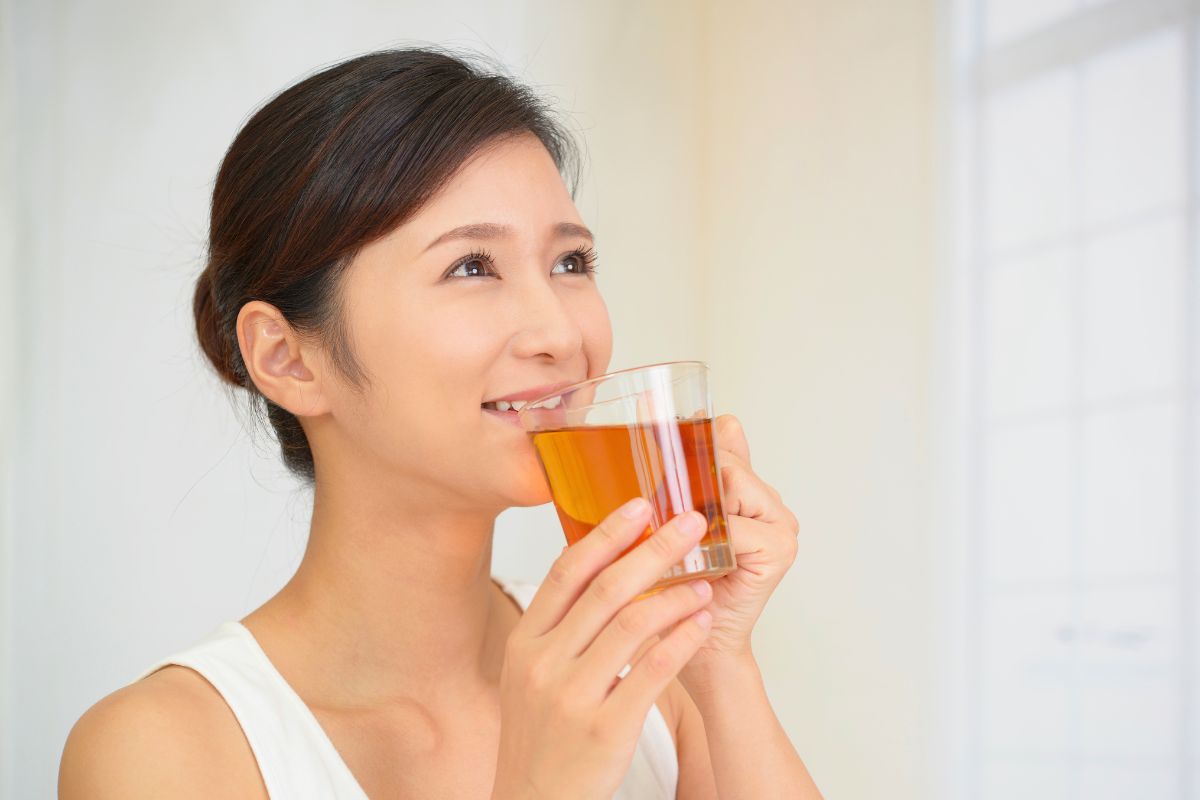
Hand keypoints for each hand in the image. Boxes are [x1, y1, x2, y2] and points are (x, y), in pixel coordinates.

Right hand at [491, 499, 714, 799]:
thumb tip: (599, 569)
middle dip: (653, 548)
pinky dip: (681, 640)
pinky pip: (652, 671)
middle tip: (688, 522)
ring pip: (633, 624)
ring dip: (676, 594)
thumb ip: (560, 627)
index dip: (605, 534)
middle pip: (605, 589)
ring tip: (705, 578)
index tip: (639, 505)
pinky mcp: (605, 729)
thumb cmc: (541, 735)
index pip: (565, 572)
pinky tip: (701, 623)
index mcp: (526, 642)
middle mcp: (544, 663)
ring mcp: (573, 696)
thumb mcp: (532, 675)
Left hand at [679, 413, 799, 686]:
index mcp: (752, 491)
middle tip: (665, 520)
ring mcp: (781, 527)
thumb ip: (681, 483)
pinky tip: (692, 559)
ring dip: (695, 512)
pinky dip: (706, 541)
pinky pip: (735, 527)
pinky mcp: (779, 551)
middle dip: (690, 487)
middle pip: (727, 464)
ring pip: (730, 488)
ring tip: (678, 542)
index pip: (726, 443)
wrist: (693, 647)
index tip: (662, 463)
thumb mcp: (670, 526)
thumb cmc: (677, 588)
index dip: (692, 456)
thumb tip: (686, 433)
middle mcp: (773, 506)